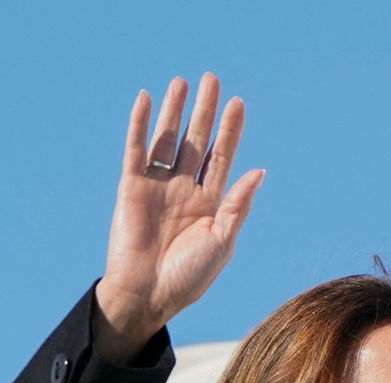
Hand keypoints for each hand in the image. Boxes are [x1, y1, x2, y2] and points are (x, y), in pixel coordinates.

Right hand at [94, 73, 264, 363]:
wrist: (149, 295)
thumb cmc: (189, 277)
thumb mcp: (222, 241)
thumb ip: (237, 205)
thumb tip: (259, 171)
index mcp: (210, 204)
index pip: (221, 157)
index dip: (230, 130)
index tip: (238, 103)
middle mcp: (184, 190)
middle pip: (196, 141)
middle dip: (205, 111)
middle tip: (212, 79)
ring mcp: (157, 187)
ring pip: (167, 140)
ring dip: (173, 111)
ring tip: (182, 83)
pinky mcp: (131, 188)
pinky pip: (136, 150)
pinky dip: (140, 125)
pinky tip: (146, 99)